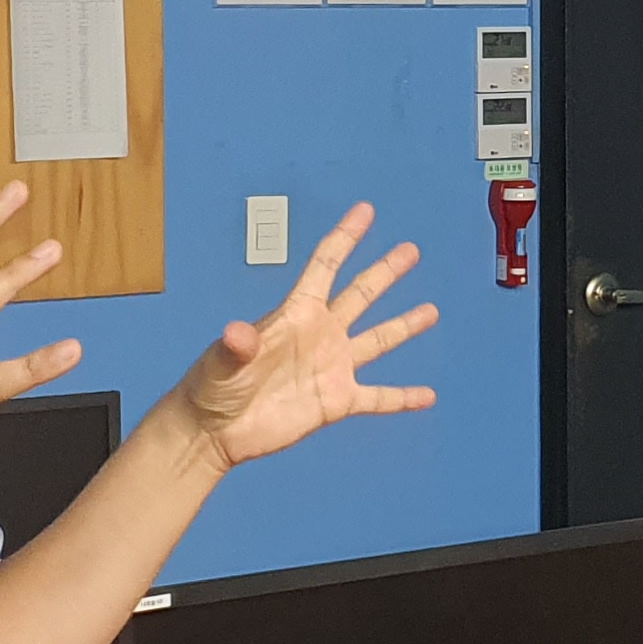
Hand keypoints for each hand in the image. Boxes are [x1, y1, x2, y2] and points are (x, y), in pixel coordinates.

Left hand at [177, 203, 437, 472]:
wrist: (215, 431)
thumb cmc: (211, 388)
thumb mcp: (221, 362)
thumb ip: (235, 346)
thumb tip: (236, 332)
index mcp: (296, 314)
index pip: (325, 266)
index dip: (345, 237)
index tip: (366, 211)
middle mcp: (320, 334)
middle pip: (360, 295)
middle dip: (385, 271)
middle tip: (411, 250)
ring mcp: (331, 367)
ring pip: (377, 340)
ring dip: (404, 326)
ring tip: (431, 311)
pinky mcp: (336, 402)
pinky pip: (378, 398)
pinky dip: (403, 398)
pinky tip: (428, 396)